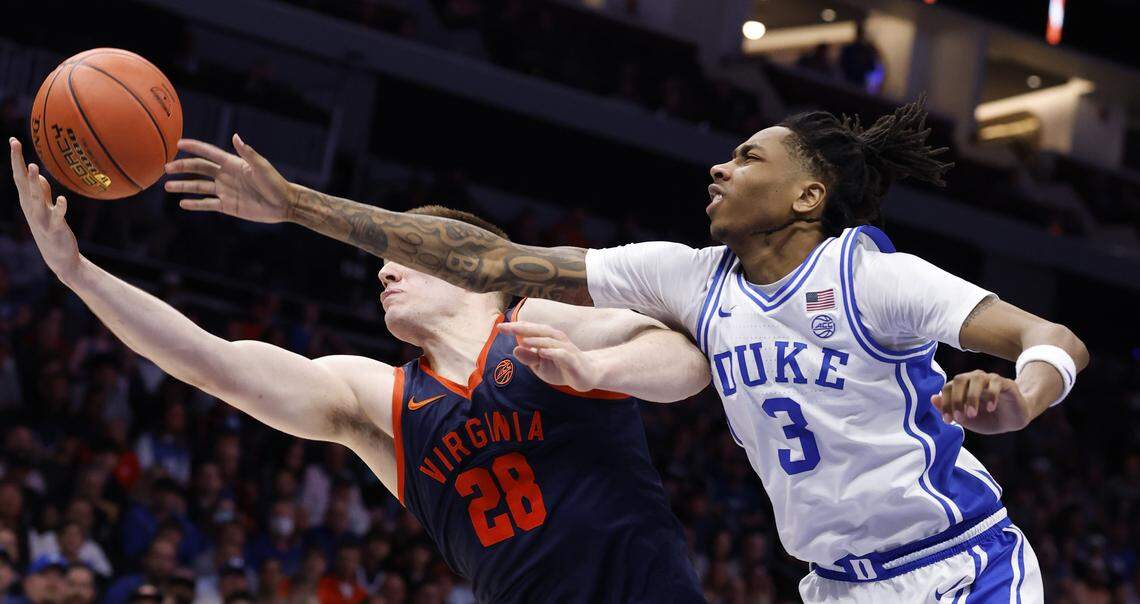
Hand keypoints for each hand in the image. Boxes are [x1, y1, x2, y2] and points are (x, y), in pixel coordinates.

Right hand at [9, 138, 80, 280]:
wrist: (59, 259)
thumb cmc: (51, 231)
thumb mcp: (44, 209)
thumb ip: (41, 192)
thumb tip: (38, 176)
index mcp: (28, 201)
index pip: (19, 176)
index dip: (16, 159)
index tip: (13, 140)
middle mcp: (31, 208)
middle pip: (22, 183)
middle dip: (18, 164)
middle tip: (15, 144)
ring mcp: (42, 219)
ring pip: (36, 198)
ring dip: (34, 183)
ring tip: (33, 166)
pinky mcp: (56, 229)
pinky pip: (57, 217)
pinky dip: (60, 208)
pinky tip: (62, 198)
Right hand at [164, 133, 291, 222]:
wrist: (283, 204)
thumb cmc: (275, 183)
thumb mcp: (261, 167)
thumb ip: (247, 153)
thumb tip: (235, 136)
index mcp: (233, 163)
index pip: (209, 153)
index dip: (194, 147)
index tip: (178, 143)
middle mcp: (226, 175)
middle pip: (199, 169)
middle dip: (182, 167)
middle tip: (166, 167)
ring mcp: (225, 190)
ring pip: (199, 187)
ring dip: (183, 186)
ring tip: (167, 186)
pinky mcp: (227, 205)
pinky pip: (207, 204)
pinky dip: (195, 204)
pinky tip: (182, 203)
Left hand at [499, 321, 598, 392]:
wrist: (586, 376)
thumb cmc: (561, 368)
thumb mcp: (541, 366)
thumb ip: (529, 358)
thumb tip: (515, 349)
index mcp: (547, 338)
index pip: (530, 330)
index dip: (515, 327)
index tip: (499, 327)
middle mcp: (557, 339)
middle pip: (539, 330)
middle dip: (523, 328)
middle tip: (506, 327)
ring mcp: (566, 348)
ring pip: (550, 341)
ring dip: (537, 340)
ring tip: (522, 340)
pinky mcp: (573, 360)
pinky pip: (562, 354)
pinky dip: (553, 352)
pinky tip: (542, 352)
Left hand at [931, 369, 1029, 427]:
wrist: (1013, 420)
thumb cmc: (988, 419)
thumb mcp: (968, 420)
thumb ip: (951, 410)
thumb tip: (933, 398)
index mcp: (962, 387)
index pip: (948, 388)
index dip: (945, 404)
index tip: (947, 421)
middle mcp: (974, 379)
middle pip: (960, 379)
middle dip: (956, 398)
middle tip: (960, 417)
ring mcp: (990, 379)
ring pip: (977, 379)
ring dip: (972, 397)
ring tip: (972, 414)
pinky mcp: (1006, 383)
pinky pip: (996, 383)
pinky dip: (991, 395)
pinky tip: (991, 409)